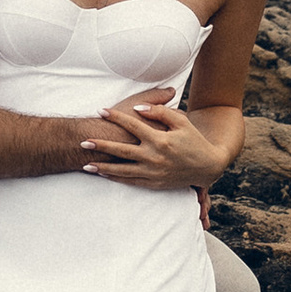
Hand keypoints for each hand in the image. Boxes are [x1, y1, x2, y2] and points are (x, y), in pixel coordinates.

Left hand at [81, 93, 224, 193]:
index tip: (100, 110)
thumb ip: (160, 112)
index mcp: (161, 140)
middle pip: (122, 151)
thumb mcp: (182, 122)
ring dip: (103, 167)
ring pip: (123, 170)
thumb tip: (138, 108)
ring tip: (85, 164)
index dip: (116, 116)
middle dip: (101, 146)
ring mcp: (153, 172)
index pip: (133, 125)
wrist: (208, 167)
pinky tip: (103, 174)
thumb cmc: (194, 141)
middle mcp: (154, 157)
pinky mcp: (154, 183)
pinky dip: (116, 178)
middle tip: (83, 142)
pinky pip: (131, 181)